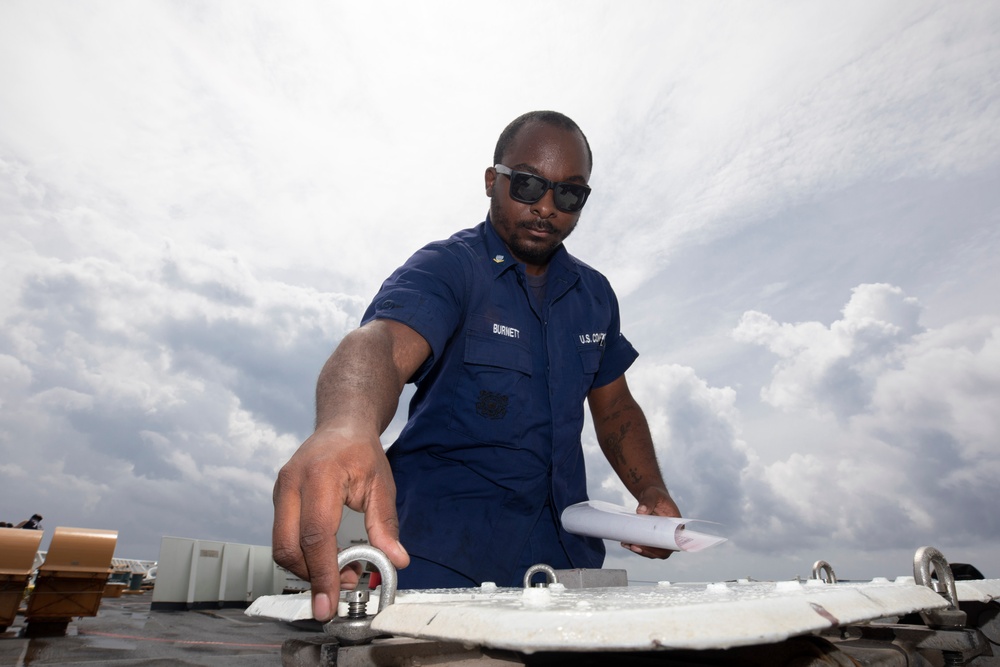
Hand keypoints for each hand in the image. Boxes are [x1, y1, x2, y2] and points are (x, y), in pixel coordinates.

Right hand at [272, 427, 409, 621]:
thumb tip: (397, 561)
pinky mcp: (278, 498)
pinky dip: (303, 555)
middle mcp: (292, 482)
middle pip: (288, 546)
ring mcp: (280, 489)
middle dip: (311, 577)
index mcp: (320, 476)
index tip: (328, 604)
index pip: (316, 535)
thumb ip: (386, 525)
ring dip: (308, 569)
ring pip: (281, 546)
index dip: (322, 574)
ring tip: (344, 571)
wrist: (341, 425)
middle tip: (343, 589)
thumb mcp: (383, 485)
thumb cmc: (362, 452)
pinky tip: (329, 558)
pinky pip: (283, 536)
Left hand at [621, 486, 680, 558]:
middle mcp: (670, 534)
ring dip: (640, 551)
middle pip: (662, 551)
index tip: (647, 546)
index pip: (671, 543)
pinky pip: (646, 546)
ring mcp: (660, 536)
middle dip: (647, 552)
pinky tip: (626, 543)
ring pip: (653, 551)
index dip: (661, 549)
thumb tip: (640, 511)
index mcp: (676, 526)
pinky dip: (637, 547)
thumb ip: (648, 501)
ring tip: (626, 544)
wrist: (649, 495)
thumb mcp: (652, 494)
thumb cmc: (655, 494)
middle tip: (633, 546)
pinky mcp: (652, 537)